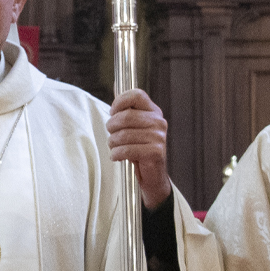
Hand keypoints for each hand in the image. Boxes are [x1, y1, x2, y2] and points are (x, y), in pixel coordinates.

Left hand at [107, 88, 169, 210]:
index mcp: (154, 111)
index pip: (136, 95)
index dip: (119, 102)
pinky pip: (127, 150)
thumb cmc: (139, 149)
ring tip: (114, 147)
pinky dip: (117, 154)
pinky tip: (117, 156)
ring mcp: (159, 137)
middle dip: (111, 127)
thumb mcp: (133, 128)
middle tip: (110, 135)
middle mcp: (158, 122)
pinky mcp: (156, 152)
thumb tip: (115, 95)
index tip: (113, 113)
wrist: (152, 175)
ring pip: (124, 135)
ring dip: (112, 143)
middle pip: (126, 116)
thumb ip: (126, 113)